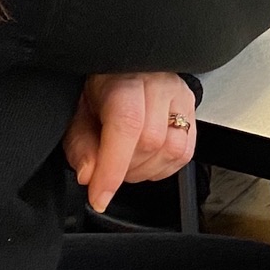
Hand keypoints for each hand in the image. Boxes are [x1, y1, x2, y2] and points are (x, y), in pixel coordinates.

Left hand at [61, 72, 197, 213]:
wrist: (123, 72)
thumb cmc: (100, 92)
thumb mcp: (77, 115)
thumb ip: (80, 145)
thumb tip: (90, 175)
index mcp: (124, 79)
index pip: (127, 124)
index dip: (113, 167)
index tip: (99, 197)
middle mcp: (158, 82)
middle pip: (151, 140)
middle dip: (126, 170)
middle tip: (108, 170)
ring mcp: (179, 95)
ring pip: (173, 149)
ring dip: (146, 170)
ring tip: (127, 164)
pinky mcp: (192, 110)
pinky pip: (186, 152)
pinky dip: (163, 168)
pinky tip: (146, 161)